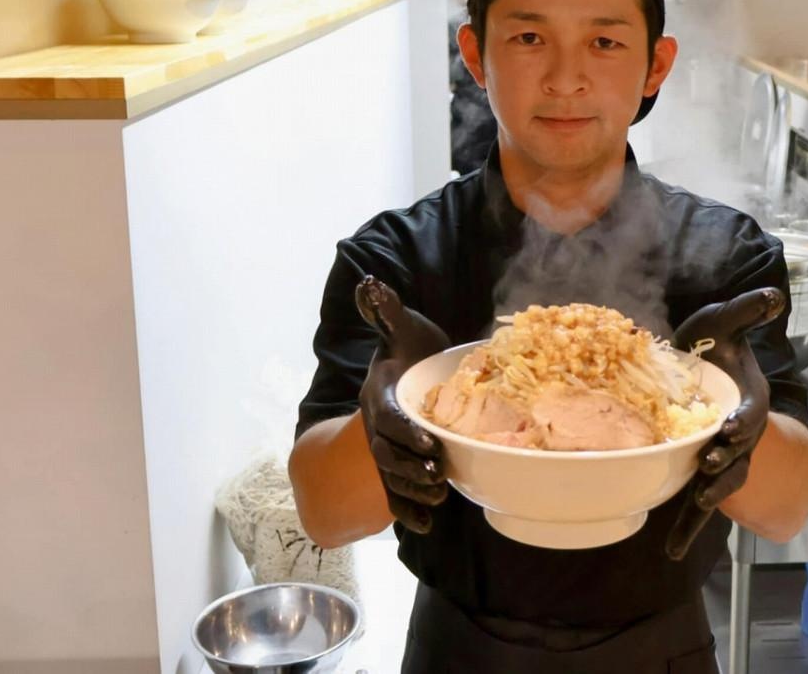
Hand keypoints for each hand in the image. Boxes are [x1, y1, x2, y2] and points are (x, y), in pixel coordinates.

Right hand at [355, 275, 451, 533]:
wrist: (409, 363)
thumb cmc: (409, 343)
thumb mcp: (401, 325)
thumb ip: (385, 310)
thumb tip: (368, 283)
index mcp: (378, 393)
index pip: (387, 417)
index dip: (406, 432)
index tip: (430, 443)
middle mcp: (376, 423)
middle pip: (386, 454)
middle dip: (410, 468)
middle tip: (439, 476)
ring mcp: (385, 445)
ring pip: (391, 476)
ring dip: (412, 490)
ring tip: (439, 497)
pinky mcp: (397, 460)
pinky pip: (395, 491)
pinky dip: (408, 510)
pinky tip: (427, 525)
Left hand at [664, 287, 785, 559]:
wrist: (703, 366)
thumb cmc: (716, 345)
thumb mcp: (725, 322)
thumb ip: (746, 311)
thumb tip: (773, 295)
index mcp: (748, 402)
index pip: (749, 414)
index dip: (741, 422)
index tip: (729, 427)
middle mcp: (740, 435)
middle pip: (737, 456)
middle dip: (725, 463)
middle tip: (710, 466)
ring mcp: (721, 457)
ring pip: (721, 485)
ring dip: (710, 497)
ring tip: (699, 508)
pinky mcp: (698, 471)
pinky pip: (694, 504)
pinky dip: (686, 527)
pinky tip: (671, 551)